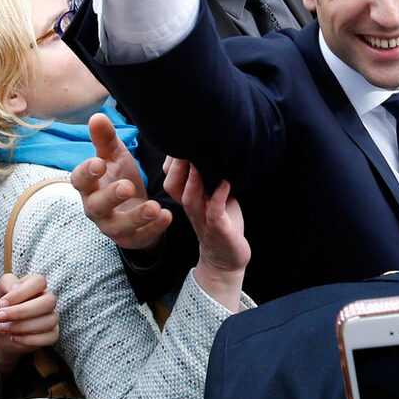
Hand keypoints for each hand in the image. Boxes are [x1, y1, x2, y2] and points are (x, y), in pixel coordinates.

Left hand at [0, 272, 58, 371]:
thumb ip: (5, 283)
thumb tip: (16, 286)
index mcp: (34, 284)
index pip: (39, 282)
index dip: (20, 293)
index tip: (1, 304)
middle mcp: (46, 299)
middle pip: (48, 302)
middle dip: (21, 312)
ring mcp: (51, 317)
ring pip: (50, 321)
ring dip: (22, 326)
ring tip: (2, 328)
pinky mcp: (51, 334)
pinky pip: (50, 337)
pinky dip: (29, 339)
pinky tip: (14, 338)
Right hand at [72, 112, 166, 249]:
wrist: (135, 205)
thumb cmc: (119, 176)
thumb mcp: (115, 157)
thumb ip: (105, 139)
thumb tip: (97, 116)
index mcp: (89, 185)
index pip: (79, 180)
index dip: (86, 173)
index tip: (99, 163)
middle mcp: (95, 208)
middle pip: (96, 205)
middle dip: (111, 197)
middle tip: (127, 186)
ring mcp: (111, 226)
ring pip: (118, 226)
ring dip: (136, 217)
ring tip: (154, 207)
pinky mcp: (129, 239)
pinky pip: (139, 237)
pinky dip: (153, 228)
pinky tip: (167, 216)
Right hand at [166, 158, 248, 312]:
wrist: (227, 259)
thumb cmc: (222, 222)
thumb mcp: (212, 196)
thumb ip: (208, 177)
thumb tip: (211, 148)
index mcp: (189, 198)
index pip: (171, 177)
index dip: (172, 160)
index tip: (179, 139)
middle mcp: (192, 208)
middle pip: (173, 186)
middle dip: (177, 166)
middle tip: (185, 146)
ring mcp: (204, 219)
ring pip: (189, 199)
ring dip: (193, 180)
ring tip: (198, 163)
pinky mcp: (220, 230)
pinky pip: (214, 213)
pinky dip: (218, 198)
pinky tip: (226, 184)